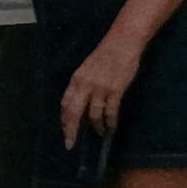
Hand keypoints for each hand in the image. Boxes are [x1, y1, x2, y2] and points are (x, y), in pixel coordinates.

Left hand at [58, 34, 136, 152]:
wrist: (122, 43)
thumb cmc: (105, 54)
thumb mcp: (87, 69)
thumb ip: (82, 85)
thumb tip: (79, 103)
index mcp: (76, 79)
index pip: (65, 103)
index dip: (64, 118)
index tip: (65, 130)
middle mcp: (85, 85)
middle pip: (74, 113)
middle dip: (71, 130)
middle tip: (70, 144)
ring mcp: (100, 88)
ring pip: (94, 115)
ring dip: (96, 127)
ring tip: (99, 133)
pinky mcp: (115, 91)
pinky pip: (110, 112)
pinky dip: (110, 122)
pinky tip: (111, 128)